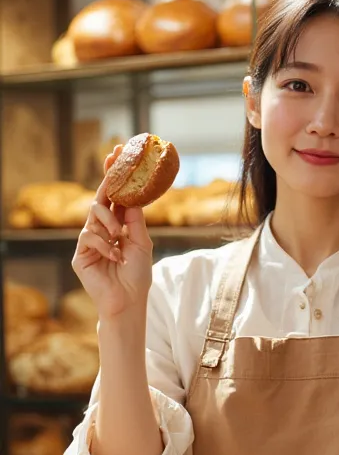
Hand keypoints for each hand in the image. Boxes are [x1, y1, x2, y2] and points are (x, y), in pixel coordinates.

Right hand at [72, 145, 152, 318]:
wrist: (128, 301)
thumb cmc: (137, 275)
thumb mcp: (142, 242)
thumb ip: (135, 219)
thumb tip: (132, 195)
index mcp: (118, 225)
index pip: (116, 196)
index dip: (116, 175)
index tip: (119, 153)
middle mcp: (102, 229)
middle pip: (101, 197)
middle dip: (108, 177)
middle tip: (113, 158)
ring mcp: (90, 240)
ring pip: (94, 214)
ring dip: (110, 223)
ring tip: (120, 237)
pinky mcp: (80, 254)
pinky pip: (89, 236)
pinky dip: (105, 245)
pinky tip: (114, 257)